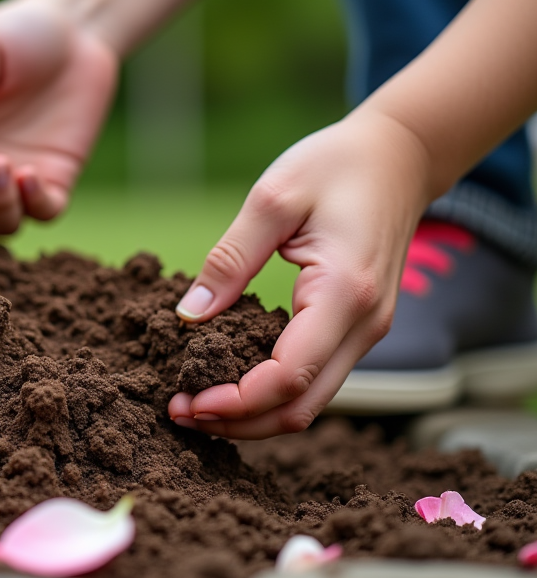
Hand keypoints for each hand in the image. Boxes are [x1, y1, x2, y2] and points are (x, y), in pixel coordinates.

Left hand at [167, 109, 432, 438]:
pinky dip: (270, 393)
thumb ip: (230, 260)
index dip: (235, 401)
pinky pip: (313, 379)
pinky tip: (227, 382)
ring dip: (252, 415)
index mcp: (344, 294)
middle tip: (179, 411)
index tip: (185, 401)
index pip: (289, 376)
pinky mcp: (356, 328)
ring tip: (194, 404)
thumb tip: (187, 316)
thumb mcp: (272, 198)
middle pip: (301, 408)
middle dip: (238, 421)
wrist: (399, 156)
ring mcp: (366, 331)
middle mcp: (364, 325)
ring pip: (309, 402)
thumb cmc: (335, 166)